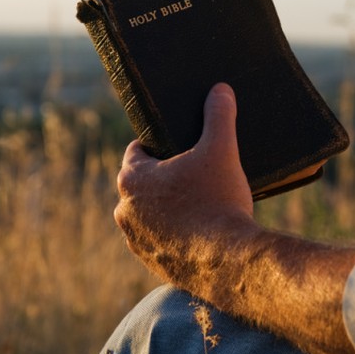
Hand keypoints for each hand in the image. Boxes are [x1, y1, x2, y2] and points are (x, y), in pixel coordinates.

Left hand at [114, 82, 259, 290]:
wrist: (230, 260)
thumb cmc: (219, 201)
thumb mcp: (222, 150)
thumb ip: (218, 116)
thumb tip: (220, 90)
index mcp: (132, 179)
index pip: (138, 151)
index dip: (160, 146)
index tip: (181, 148)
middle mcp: (124, 211)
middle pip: (142, 183)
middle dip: (163, 178)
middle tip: (195, 175)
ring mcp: (136, 240)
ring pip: (148, 214)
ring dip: (165, 208)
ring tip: (197, 204)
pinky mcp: (151, 263)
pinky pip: (158, 241)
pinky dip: (173, 235)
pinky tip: (197, 231)